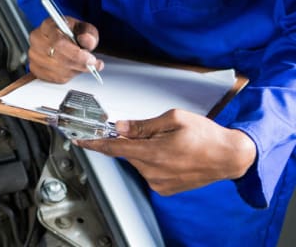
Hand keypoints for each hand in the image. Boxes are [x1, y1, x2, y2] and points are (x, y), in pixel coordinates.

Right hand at [28, 16, 102, 82]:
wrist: (65, 41)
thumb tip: (86, 40)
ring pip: (59, 70)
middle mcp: (37, 39)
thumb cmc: (73, 34)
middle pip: (58, 58)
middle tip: (93, 64)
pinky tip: (73, 68)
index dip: (76, 54)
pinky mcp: (35, 68)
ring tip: (82, 64)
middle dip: (79, 64)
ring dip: (75, 70)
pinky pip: (56, 78)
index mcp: (48, 26)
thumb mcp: (85, 29)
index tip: (91, 59)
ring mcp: (34, 55)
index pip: (58, 42)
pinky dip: (68, 76)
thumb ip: (89, 33)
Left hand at [77, 109, 256, 195]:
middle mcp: (154, 171)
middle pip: (127, 152)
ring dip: (145, 150)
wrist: (230, 156)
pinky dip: (153, 161)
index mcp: (153, 152)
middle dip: (133, 140)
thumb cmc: (206, 135)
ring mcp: (159, 182)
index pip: (114, 147)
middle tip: (154, 132)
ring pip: (138, 161)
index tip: (80, 140)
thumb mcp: (173, 119)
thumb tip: (120, 127)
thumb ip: (143, 125)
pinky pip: (148, 171)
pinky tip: (172, 155)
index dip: (95, 143)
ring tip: (170, 145)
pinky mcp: (164, 189)